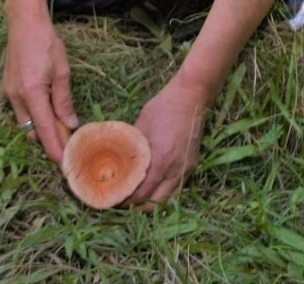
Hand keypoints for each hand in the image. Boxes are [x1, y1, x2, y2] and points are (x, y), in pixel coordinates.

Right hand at [3, 17, 78, 163]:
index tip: (64, 165)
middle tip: (68, 142)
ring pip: (25, 122)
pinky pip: (21, 110)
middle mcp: (16, 98)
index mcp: (32, 94)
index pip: (45, 130)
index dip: (54, 149)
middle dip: (48, 140)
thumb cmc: (46, 43)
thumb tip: (71, 124)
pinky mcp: (7, 88)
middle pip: (32, 131)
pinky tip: (47, 109)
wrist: (24, 23)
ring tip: (61, 126)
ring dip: (41, 127)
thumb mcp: (62, 71)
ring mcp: (8, 93)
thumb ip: (64, 100)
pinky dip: (34, 115)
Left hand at [125, 77, 206, 209]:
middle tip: (122, 202)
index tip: (112, 200)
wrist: (191, 97)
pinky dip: (162, 193)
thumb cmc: (163, 107)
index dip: (125, 201)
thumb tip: (119, 158)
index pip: (141, 194)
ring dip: (151, 202)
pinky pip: (175, 188)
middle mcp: (175, 171)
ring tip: (135, 199)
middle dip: (137, 207)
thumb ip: (133, 145)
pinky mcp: (191, 165)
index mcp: (161, 161)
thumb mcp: (142, 124)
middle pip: (154, 203)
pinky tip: (152, 188)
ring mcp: (186, 170)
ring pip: (167, 199)